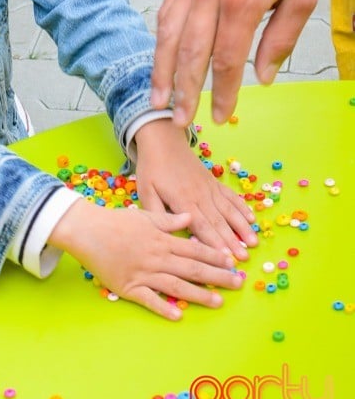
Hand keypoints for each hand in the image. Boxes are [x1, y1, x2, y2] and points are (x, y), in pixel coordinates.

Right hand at [49, 199, 243, 320]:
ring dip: (199, 295)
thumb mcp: (145, 215)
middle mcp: (157, 258)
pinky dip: (164, 308)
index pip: (195, 250)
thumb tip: (190, 218)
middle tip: (238, 284)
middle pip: (192, 269)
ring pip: (177, 286)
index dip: (215, 257)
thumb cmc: (116, 222)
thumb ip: (169, 220)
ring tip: (218, 301)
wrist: (87, 230)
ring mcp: (143, 274)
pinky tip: (178, 316)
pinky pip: (149, 300)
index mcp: (162, 240)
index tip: (232, 263)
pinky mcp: (128, 287)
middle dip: (217, 277)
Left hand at [134, 119, 256, 260]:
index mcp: (182, 200)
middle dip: (232, 241)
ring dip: (242, 226)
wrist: (163, 139)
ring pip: (229, 210)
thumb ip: (156, 213)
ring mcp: (209, 188)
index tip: (225, 257)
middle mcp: (200, 195)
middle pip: (218, 222)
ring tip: (254, 242)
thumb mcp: (145, 191)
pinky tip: (252, 218)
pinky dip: (242, 207)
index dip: (214, 243)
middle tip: (245, 258)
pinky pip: (230, 196)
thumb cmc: (152, 168)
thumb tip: (168, 234)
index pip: (201, 226)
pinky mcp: (214, 182)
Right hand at [151, 0, 316, 125]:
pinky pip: (165, 15)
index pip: (227, 59)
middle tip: (180, 121)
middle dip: (184, 92)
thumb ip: (281, 38)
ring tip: (157, 100)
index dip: (223, 92)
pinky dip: (161, 43)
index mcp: (242, 2)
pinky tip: (160, 61)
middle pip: (191, 54)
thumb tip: (261, 77)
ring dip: (162, 72)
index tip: (221, 116)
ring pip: (169, 37)